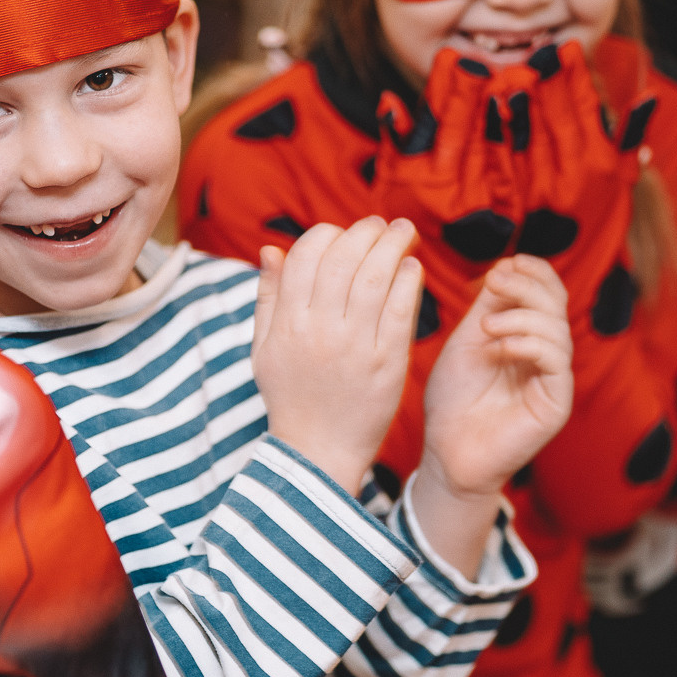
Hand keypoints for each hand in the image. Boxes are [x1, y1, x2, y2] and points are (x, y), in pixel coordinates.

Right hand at [253, 215, 422, 490]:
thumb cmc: (291, 396)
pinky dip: (408, 281)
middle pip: (345, 259)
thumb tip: (271, 249)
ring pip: (376, 277)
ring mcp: (355, 346)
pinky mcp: (387, 364)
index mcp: (288, 323)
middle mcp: (320, 330)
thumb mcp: (264, 348)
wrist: (318, 452)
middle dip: (367, 231)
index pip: (308, 256)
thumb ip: (268, 297)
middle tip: (382, 225)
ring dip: (394, 245)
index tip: (345, 234)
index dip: (328, 235)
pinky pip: (401, 310)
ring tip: (404, 232)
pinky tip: (412, 268)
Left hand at [416, 257, 572, 571]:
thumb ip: (488, 306)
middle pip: (557, 304)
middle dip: (528, 285)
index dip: (531, 272)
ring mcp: (553, 380)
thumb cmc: (452, 400)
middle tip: (495, 281)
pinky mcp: (556, 403)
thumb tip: (506, 265)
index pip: (548, 292)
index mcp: (528, 336)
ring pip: (558, 329)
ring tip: (487, 325)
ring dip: (522, 315)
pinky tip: (501, 346)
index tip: (501, 267)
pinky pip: (556, 361)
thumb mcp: (466, 340)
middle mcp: (546, 355)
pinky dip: (530, 343)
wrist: (446, 452)